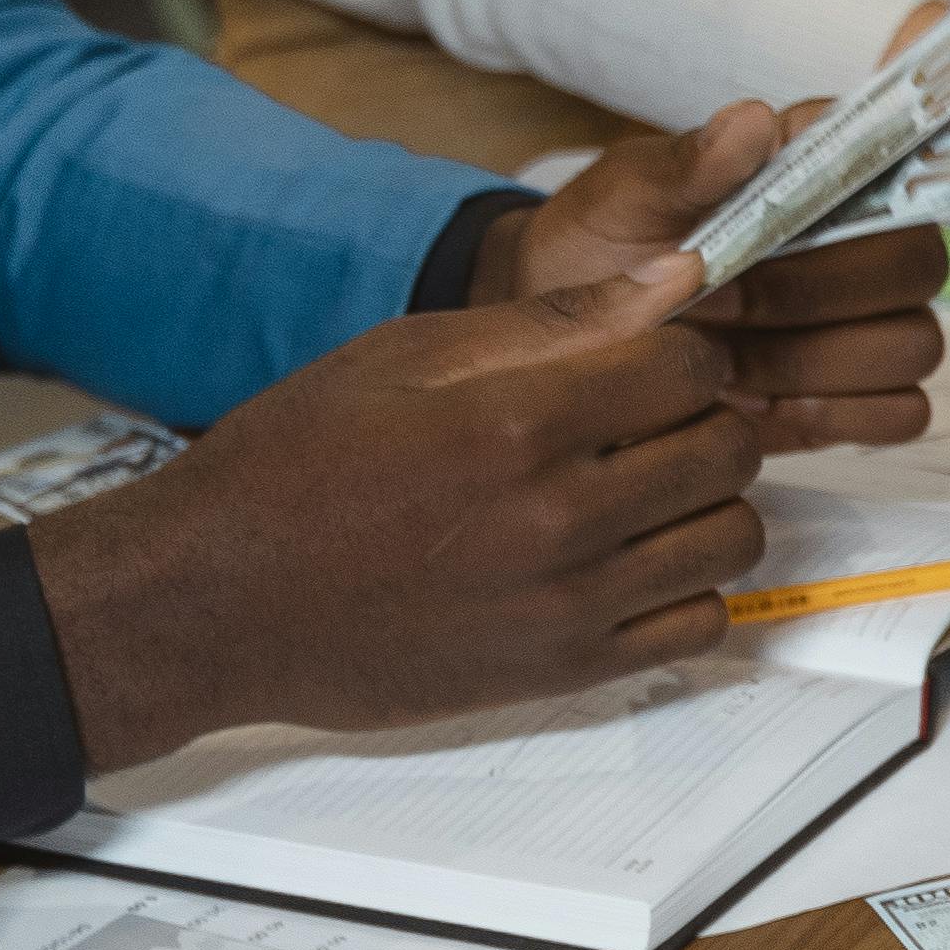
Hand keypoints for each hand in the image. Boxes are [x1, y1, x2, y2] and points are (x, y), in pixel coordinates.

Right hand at [29, 112, 949, 765]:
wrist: (218, 602)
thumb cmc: (294, 468)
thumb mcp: (403, 358)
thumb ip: (551, 322)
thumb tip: (674, 278)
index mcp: (516, 421)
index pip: (691, 365)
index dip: (683, 348)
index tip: (650, 358)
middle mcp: (558, 517)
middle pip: (728, 449)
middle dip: (705, 418)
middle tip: (651, 421)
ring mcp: (569, 603)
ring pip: (731, 537)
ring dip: (706, 503)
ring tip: (643, 491)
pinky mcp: (565, 671)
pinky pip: (701, 626)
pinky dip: (688, 588)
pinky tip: (633, 562)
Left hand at [493, 101, 949, 455]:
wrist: (575, 344)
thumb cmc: (604, 252)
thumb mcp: (625, 197)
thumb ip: (689, 165)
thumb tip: (753, 121)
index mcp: (819, 167)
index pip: (897, 156)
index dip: (873, 182)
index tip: (798, 213)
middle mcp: (862, 240)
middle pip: (918, 264)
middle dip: (815, 292)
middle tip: (720, 302)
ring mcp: (867, 322)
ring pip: (913, 344)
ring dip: (815, 360)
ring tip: (726, 362)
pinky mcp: (859, 397)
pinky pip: (903, 412)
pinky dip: (836, 414)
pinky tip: (760, 405)